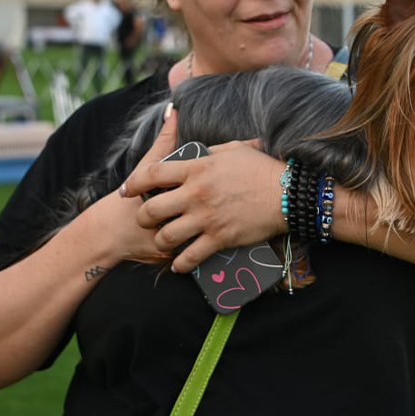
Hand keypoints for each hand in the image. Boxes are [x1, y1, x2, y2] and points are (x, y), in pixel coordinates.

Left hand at [123, 128, 285, 272]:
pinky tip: (179, 265)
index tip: (126, 190)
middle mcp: (196, 193)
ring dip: (160, 241)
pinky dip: (180, 264)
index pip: (152, 174)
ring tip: (163, 241)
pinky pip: (190, 257)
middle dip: (143, 217)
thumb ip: (208, 153)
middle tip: (146, 220)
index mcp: (197, 168)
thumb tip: (195, 153)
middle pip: (151, 209)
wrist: (288, 194)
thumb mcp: (233, 150)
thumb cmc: (262, 169)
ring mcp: (207, 218)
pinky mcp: (220, 238)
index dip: (133, 182)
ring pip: (166, 236)